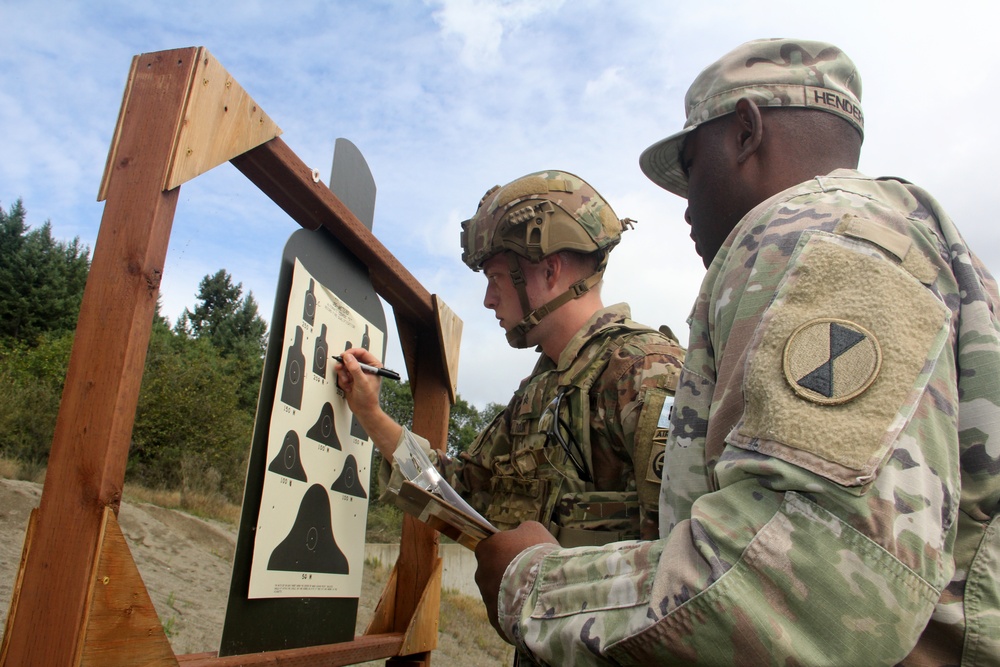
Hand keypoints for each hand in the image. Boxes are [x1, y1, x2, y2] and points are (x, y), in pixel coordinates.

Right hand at [334, 348, 401, 457]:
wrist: (363, 411)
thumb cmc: (368, 398)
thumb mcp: (362, 382)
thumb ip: (354, 368)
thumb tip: (348, 357)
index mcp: (374, 366)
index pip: (362, 353)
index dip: (352, 352)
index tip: (344, 355)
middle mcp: (366, 368)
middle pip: (351, 358)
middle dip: (345, 365)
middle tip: (341, 368)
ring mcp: (357, 373)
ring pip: (345, 366)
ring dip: (343, 374)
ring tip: (347, 382)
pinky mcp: (351, 378)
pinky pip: (342, 374)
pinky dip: (342, 380)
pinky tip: (347, 387)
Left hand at [475, 521, 557, 636]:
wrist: (544, 589)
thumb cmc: (537, 554)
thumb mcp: (533, 530)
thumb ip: (521, 532)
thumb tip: (520, 535)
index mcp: (486, 550)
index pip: (488, 548)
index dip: (505, 551)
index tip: (519, 554)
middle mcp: (481, 574)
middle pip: (491, 572)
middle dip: (507, 573)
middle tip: (528, 574)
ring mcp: (486, 598)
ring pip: (498, 594)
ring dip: (511, 593)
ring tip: (533, 593)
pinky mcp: (495, 619)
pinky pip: (504, 613)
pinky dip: (515, 611)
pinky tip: (531, 609)